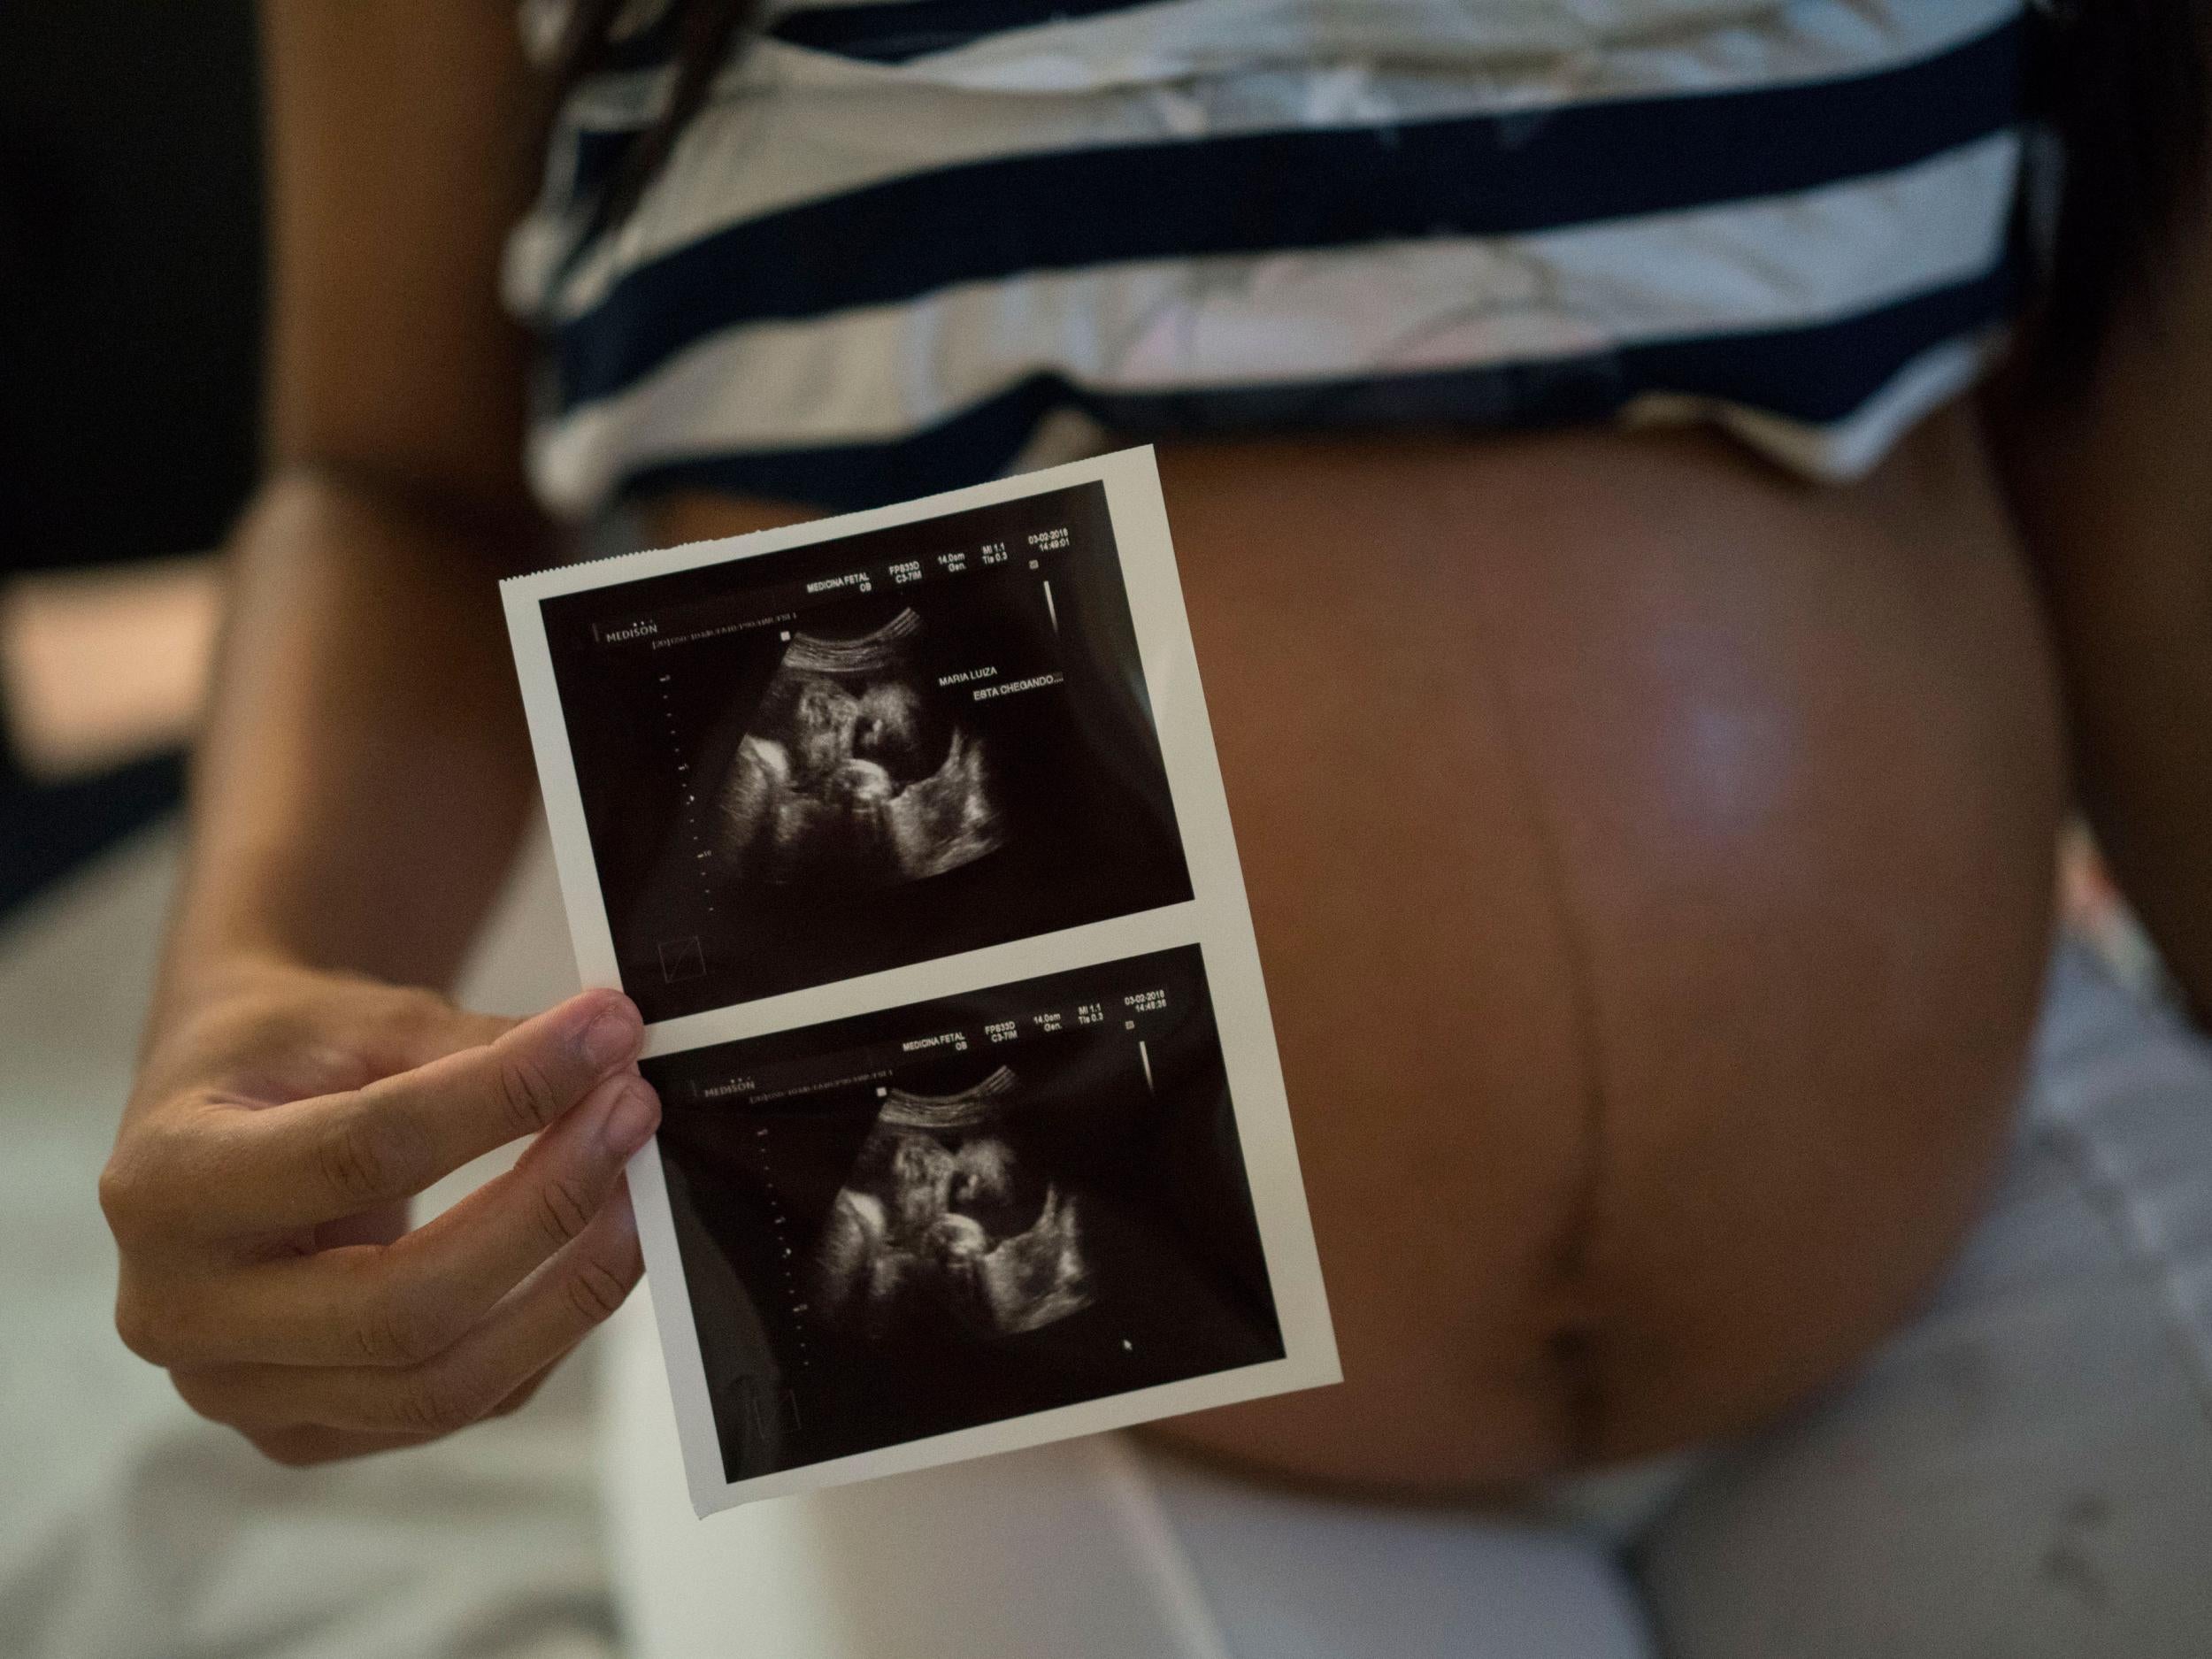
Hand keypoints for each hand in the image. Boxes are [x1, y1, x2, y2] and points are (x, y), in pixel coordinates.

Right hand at [101, 960, 659, 1464]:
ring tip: (638, 1193)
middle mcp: (180, 1313)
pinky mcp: (308, 1435)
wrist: (226, 1116)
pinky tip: (597, 1252)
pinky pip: (459, 1405)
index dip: (503, 1096)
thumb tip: (608, 1054)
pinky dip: (548, 1331)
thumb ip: (474, 1047)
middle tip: (633, 1114)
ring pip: (439, 1386)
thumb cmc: (282, 1058)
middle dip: (546, 1208)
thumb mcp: (358, 1020)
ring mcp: (241, 1396)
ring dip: (569, 1289)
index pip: (363, 1151)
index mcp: (165, 1185)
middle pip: (400, 1304)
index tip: (604, 1037)